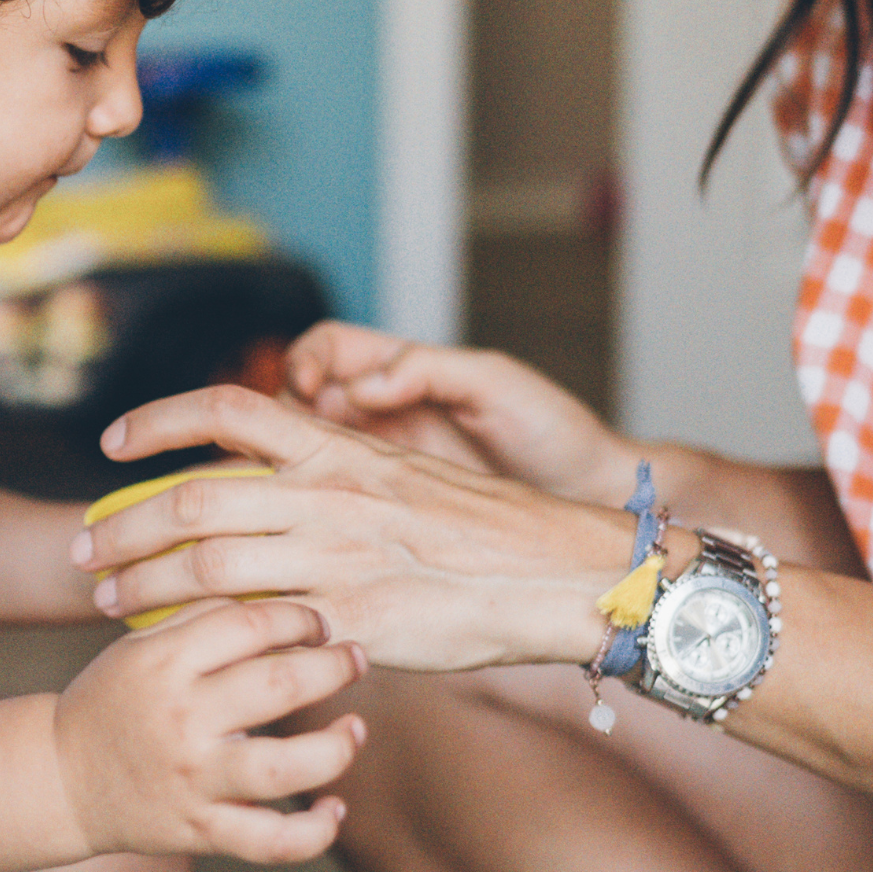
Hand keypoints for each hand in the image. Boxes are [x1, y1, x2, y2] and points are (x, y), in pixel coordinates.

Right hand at [52, 598, 363, 863]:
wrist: (58, 779)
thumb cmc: (112, 702)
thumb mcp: (140, 647)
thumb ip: (202, 618)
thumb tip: (277, 597)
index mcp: (165, 663)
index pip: (251, 624)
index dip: (299, 617)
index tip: (317, 624)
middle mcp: (182, 720)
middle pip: (281, 684)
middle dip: (334, 668)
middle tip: (354, 660)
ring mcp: (193, 780)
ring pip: (287, 768)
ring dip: (337, 747)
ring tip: (354, 730)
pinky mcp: (200, 831)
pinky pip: (272, 841)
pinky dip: (315, 831)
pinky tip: (334, 808)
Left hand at [70, 386, 635, 672]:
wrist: (557, 574)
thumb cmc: (483, 531)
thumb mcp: (403, 475)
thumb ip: (334, 475)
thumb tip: (275, 480)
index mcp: (338, 449)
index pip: (227, 410)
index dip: (157, 422)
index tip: (110, 446)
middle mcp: (328, 493)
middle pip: (192, 498)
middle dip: (124, 525)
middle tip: (85, 549)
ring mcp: (337, 557)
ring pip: (206, 563)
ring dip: (143, 583)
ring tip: (108, 600)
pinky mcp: (351, 619)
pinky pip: (256, 627)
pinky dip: (204, 634)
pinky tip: (176, 647)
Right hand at [285, 322, 634, 502]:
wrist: (591, 496)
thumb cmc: (554, 432)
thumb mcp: (495, 383)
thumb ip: (427, 370)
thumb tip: (363, 384)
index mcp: (402, 372)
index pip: (326, 350)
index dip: (304, 362)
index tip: (308, 387)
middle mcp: (382, 414)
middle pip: (299, 404)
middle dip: (281, 418)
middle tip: (292, 446)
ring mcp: (381, 464)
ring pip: (307, 457)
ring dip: (292, 467)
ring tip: (298, 488)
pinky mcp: (387, 510)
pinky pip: (334, 502)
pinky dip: (315, 507)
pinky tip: (319, 521)